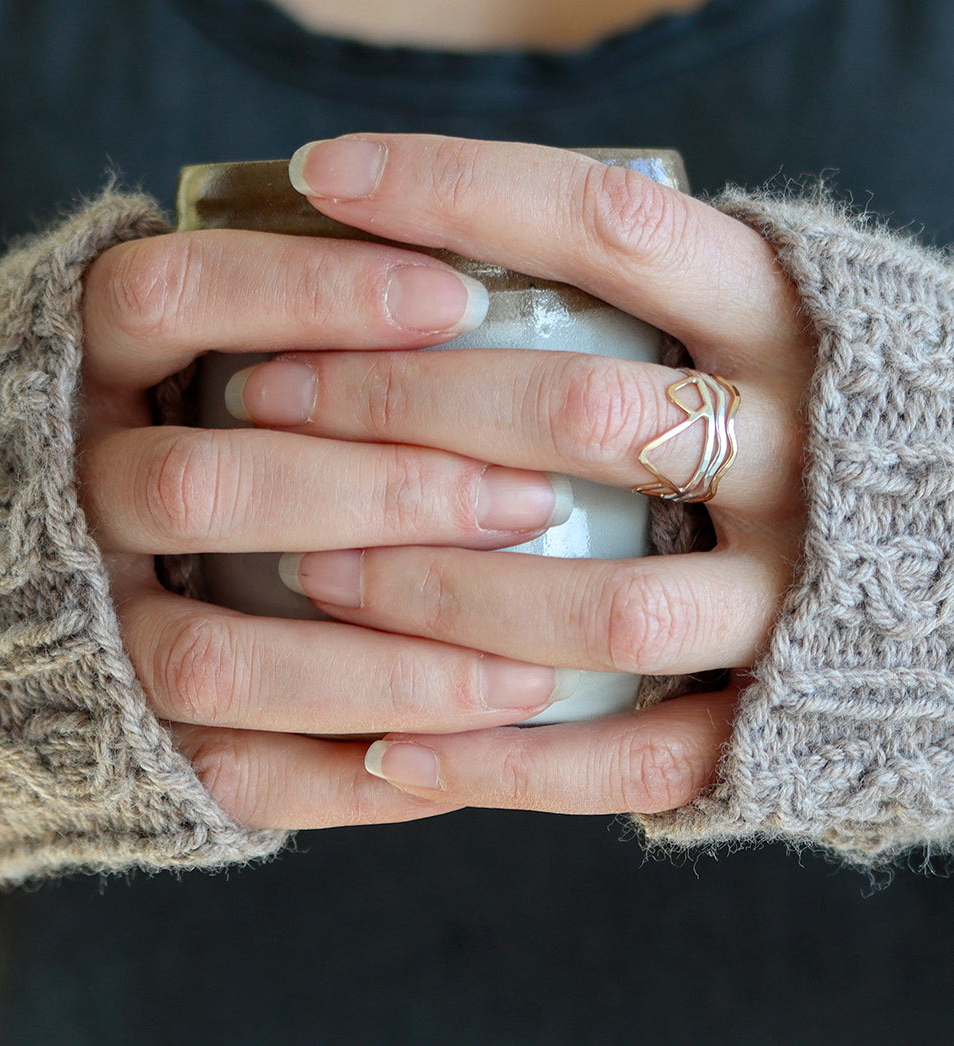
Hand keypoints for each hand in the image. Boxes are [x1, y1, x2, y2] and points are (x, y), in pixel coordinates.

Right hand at [76, 220, 577, 828]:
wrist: (12, 598)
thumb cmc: (160, 445)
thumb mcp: (188, 353)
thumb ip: (284, 325)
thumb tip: (472, 283)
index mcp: (68, 376)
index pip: (169, 299)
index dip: (308, 291)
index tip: (459, 297)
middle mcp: (58, 504)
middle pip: (200, 488)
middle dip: (381, 496)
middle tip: (529, 502)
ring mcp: (74, 637)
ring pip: (214, 659)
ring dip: (387, 668)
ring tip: (530, 672)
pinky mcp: (119, 747)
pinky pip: (231, 777)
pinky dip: (362, 778)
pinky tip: (474, 751)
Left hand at [227, 134, 811, 813]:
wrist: (953, 564)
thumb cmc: (805, 422)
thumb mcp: (740, 327)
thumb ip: (632, 298)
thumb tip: (430, 245)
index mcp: (783, 326)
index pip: (610, 224)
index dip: (459, 189)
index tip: (325, 174)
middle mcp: (800, 452)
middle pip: (575, 415)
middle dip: (396, 404)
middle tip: (266, 397)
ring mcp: (797, 595)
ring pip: (599, 607)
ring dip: (437, 594)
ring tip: (312, 574)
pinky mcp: (780, 718)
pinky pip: (639, 758)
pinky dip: (508, 765)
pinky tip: (389, 757)